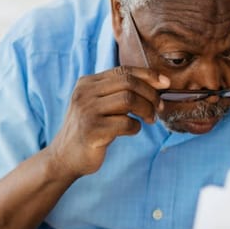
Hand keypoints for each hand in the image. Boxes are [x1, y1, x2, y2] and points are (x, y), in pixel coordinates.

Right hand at [48, 66, 169, 178]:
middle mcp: (85, 93)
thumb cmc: (89, 130)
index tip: (164, 83)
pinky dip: (135, 128)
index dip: (148, 74)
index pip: (123, 70)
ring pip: (129, 100)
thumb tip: (156, 83)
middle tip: (158, 107)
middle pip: (128, 82)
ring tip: (149, 119)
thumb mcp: (98, 105)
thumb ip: (117, 92)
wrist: (64, 158)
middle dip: (150, 94)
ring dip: (146, 110)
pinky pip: (125, 124)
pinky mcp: (92, 130)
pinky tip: (131, 131)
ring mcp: (87, 111)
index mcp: (87, 83)